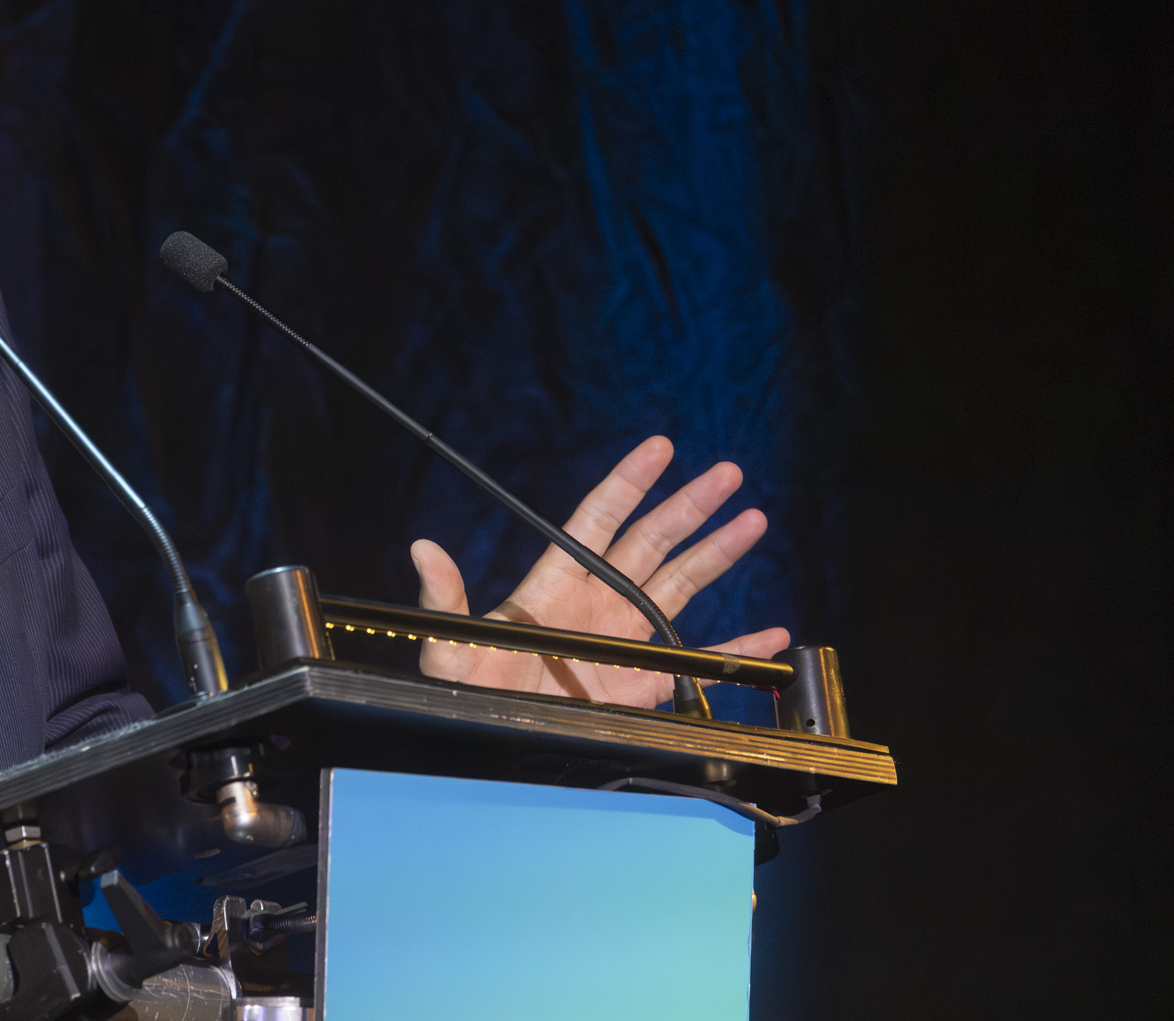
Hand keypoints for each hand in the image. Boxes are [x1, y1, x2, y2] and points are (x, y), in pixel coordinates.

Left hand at [411, 436, 789, 706]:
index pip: (598, 520)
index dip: (629, 483)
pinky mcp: (644, 682)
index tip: (659, 449)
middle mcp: (597, 602)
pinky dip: (738, 648)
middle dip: (689, 506)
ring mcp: (624, 639)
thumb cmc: (467, 694)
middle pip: (652, 541)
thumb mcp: (449, 646)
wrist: (490, 745)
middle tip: (727, 473)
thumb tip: (423, 549)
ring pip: (680, 583)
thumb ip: (443, 598)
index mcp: (555, 584)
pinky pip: (699, 660)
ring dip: (717, 552)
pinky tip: (771, 634)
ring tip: (752, 519)